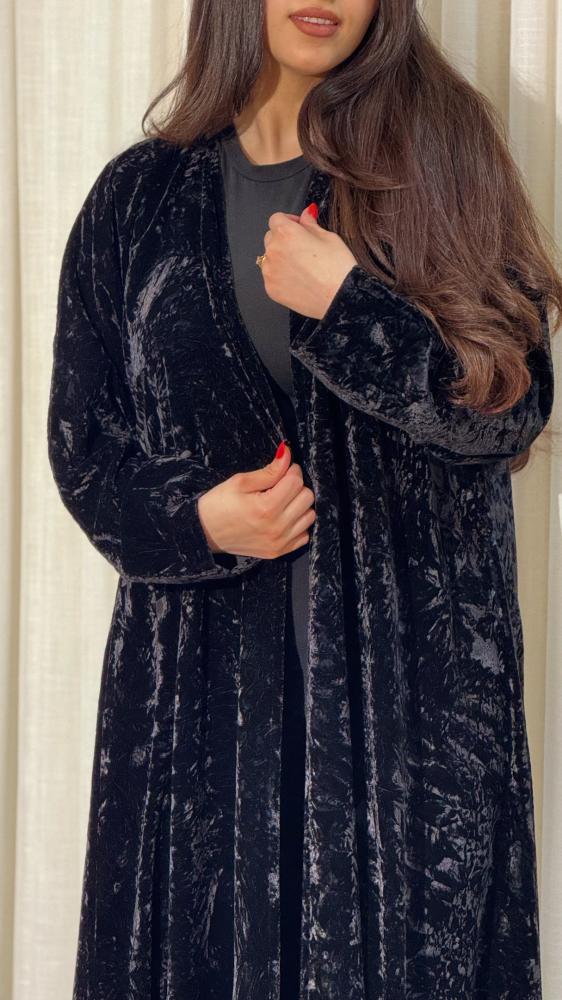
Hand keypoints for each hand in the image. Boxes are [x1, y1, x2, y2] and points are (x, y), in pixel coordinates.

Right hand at [196, 443, 315, 559]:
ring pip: (309, 516)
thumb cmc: (218, 505)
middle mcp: (277, 527)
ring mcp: (279, 542)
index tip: (281, 470)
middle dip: (296, 487)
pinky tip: (283, 518)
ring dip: (299, 505)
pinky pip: (304, 535)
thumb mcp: (240, 482)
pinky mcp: (279, 552)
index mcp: (266, 508)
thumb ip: (269, 471)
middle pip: (307, 498)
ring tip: (281, 502)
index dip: (290, 470)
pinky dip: (297, 524)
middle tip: (280, 486)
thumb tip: (288, 454)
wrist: (204, 533)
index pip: (296, 481)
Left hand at [259, 204, 357, 319]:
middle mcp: (273, 250)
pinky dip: (281, 276)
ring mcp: (270, 271)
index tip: (299, 227)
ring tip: (301, 267)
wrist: (339, 298)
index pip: (276, 219)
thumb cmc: (337, 268)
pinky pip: (272, 277)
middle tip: (302, 248)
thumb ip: (310, 224)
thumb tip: (305, 214)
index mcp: (286, 233)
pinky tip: (298, 280)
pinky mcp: (271, 289)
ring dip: (280, 258)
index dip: (288, 221)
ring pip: (269, 258)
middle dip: (283, 239)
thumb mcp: (329, 237)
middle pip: (271, 237)